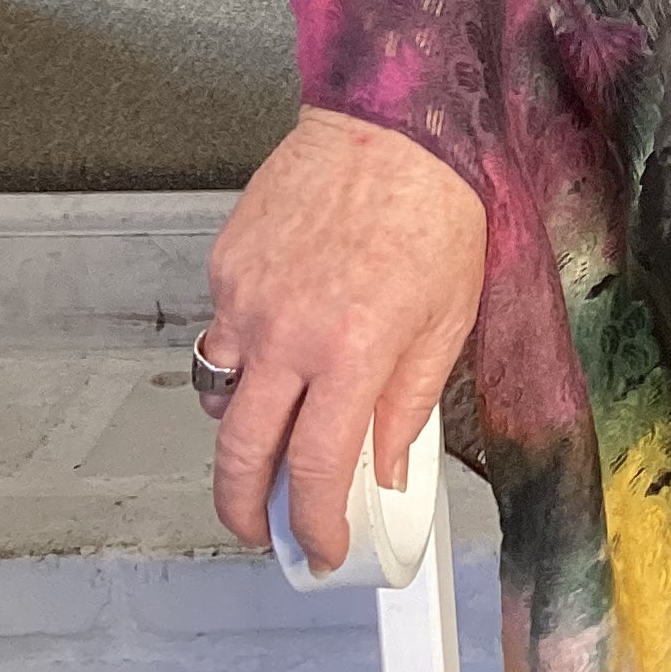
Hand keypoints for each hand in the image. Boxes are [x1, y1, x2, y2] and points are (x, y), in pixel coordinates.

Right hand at [205, 107, 485, 573]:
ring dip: (240, 434)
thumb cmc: (438, 208)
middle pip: (241, 452)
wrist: (396, 123)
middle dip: (245, 508)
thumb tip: (388, 470)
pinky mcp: (227, 267)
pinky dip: (247, 356)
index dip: (315, 524)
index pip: (315, 468)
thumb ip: (411, 403)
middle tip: (261, 531)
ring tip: (269, 447)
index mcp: (353, 350)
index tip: (323, 548)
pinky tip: (281, 347)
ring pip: (221, 396)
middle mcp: (288, 332)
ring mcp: (247, 299)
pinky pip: (224, 334)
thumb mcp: (449, 317)